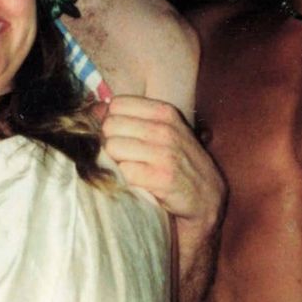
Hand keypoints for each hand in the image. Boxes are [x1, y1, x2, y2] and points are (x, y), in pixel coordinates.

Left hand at [96, 96, 225, 226]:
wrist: (207, 197)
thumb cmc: (179, 162)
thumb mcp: (163, 131)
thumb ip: (131, 118)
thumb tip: (94, 109)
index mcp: (165, 112)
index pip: (117, 104)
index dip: (112, 121)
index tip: (121, 136)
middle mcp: (165, 129)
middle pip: (110, 126)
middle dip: (111, 143)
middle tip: (125, 157)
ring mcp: (165, 153)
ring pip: (113, 148)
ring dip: (116, 163)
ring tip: (132, 170)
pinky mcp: (161, 178)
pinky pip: (123, 172)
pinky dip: (125, 180)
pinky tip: (138, 183)